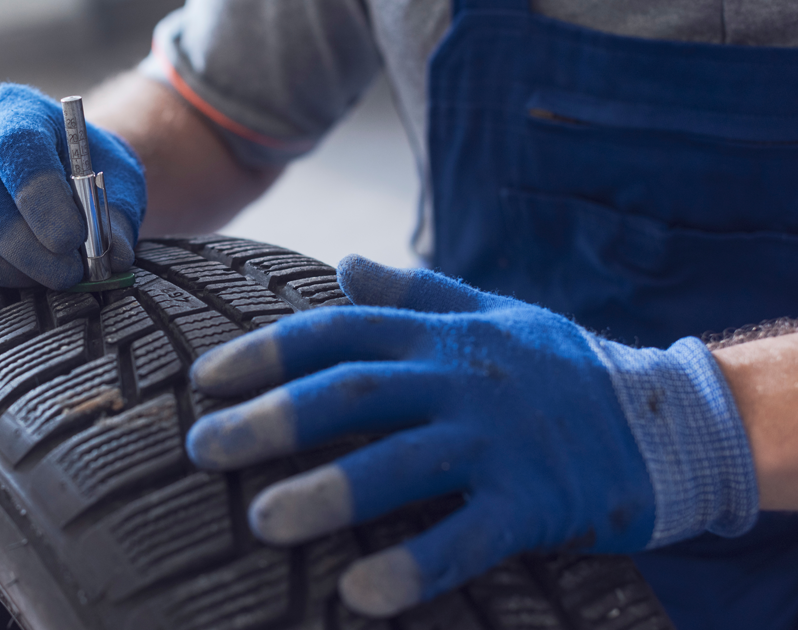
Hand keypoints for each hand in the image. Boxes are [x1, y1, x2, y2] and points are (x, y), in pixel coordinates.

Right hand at [0, 83, 145, 293]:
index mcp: (17, 111)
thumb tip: (110, 257)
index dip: (40, 196)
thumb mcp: (117, 185)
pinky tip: (4, 287)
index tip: (72, 240)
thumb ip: (114, 218)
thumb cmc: (89, 178)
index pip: (16, 144)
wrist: (63, 180)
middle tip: (64, 275)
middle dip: (21, 243)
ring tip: (36, 283)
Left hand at [186, 255, 758, 616]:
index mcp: (441, 335)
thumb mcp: (492, 313)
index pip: (338, 331)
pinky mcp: (534, 503)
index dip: (266, 353)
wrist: (668, 418)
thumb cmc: (560, 367)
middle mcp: (460, 380)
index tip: (205, 380)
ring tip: (261, 522)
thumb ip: (416, 293)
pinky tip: (359, 593)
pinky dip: (413, 567)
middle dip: (272, 419)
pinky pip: (464, 539)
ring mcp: (497, 441)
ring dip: (326, 493)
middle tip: (203, 449)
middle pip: (351, 393)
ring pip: (399, 464)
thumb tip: (345, 265)